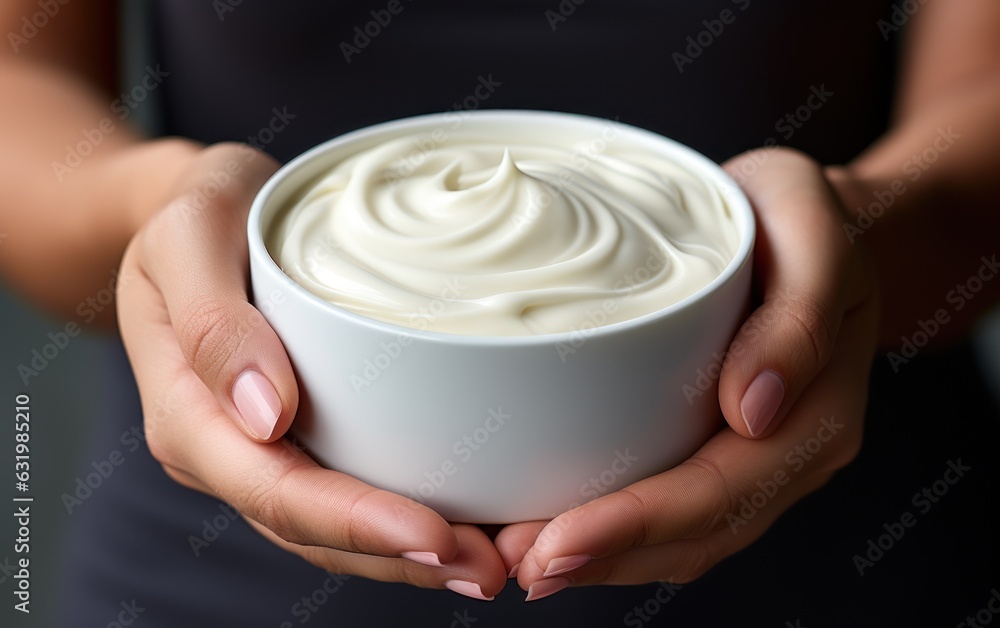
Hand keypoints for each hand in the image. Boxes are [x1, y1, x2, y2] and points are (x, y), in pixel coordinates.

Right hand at [117, 143, 506, 599]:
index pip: (277, 490)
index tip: (437, 535)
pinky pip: (349, 493)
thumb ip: (214, 321)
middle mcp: (225, 451)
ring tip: (493, 561)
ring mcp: (261, 451)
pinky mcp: (297, 437)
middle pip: (314, 530)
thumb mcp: (190, 234)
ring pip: (335, 531)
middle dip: (401, 557)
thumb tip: (265, 414)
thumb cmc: (195, 211)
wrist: (192, 211)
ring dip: (412, 556)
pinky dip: (404, 519)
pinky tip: (466, 521)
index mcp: (190, 416)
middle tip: (492, 567)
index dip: (358, 522)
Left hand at [494, 147, 878, 599]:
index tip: (559, 543)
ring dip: (603, 558)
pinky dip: (613, 527)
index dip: (638, 525)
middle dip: (605, 556)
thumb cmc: (806, 218)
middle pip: (695, 534)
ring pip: (681, 538)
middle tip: (519, 565)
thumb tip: (753, 409)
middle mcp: (785, 453)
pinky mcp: (715, 443)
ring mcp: (752, 457)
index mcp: (816, 416)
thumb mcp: (810, 230)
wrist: (815, 223)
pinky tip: (553, 524)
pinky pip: (669, 504)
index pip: (722, 492)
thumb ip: (797, 318)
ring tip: (519, 561)